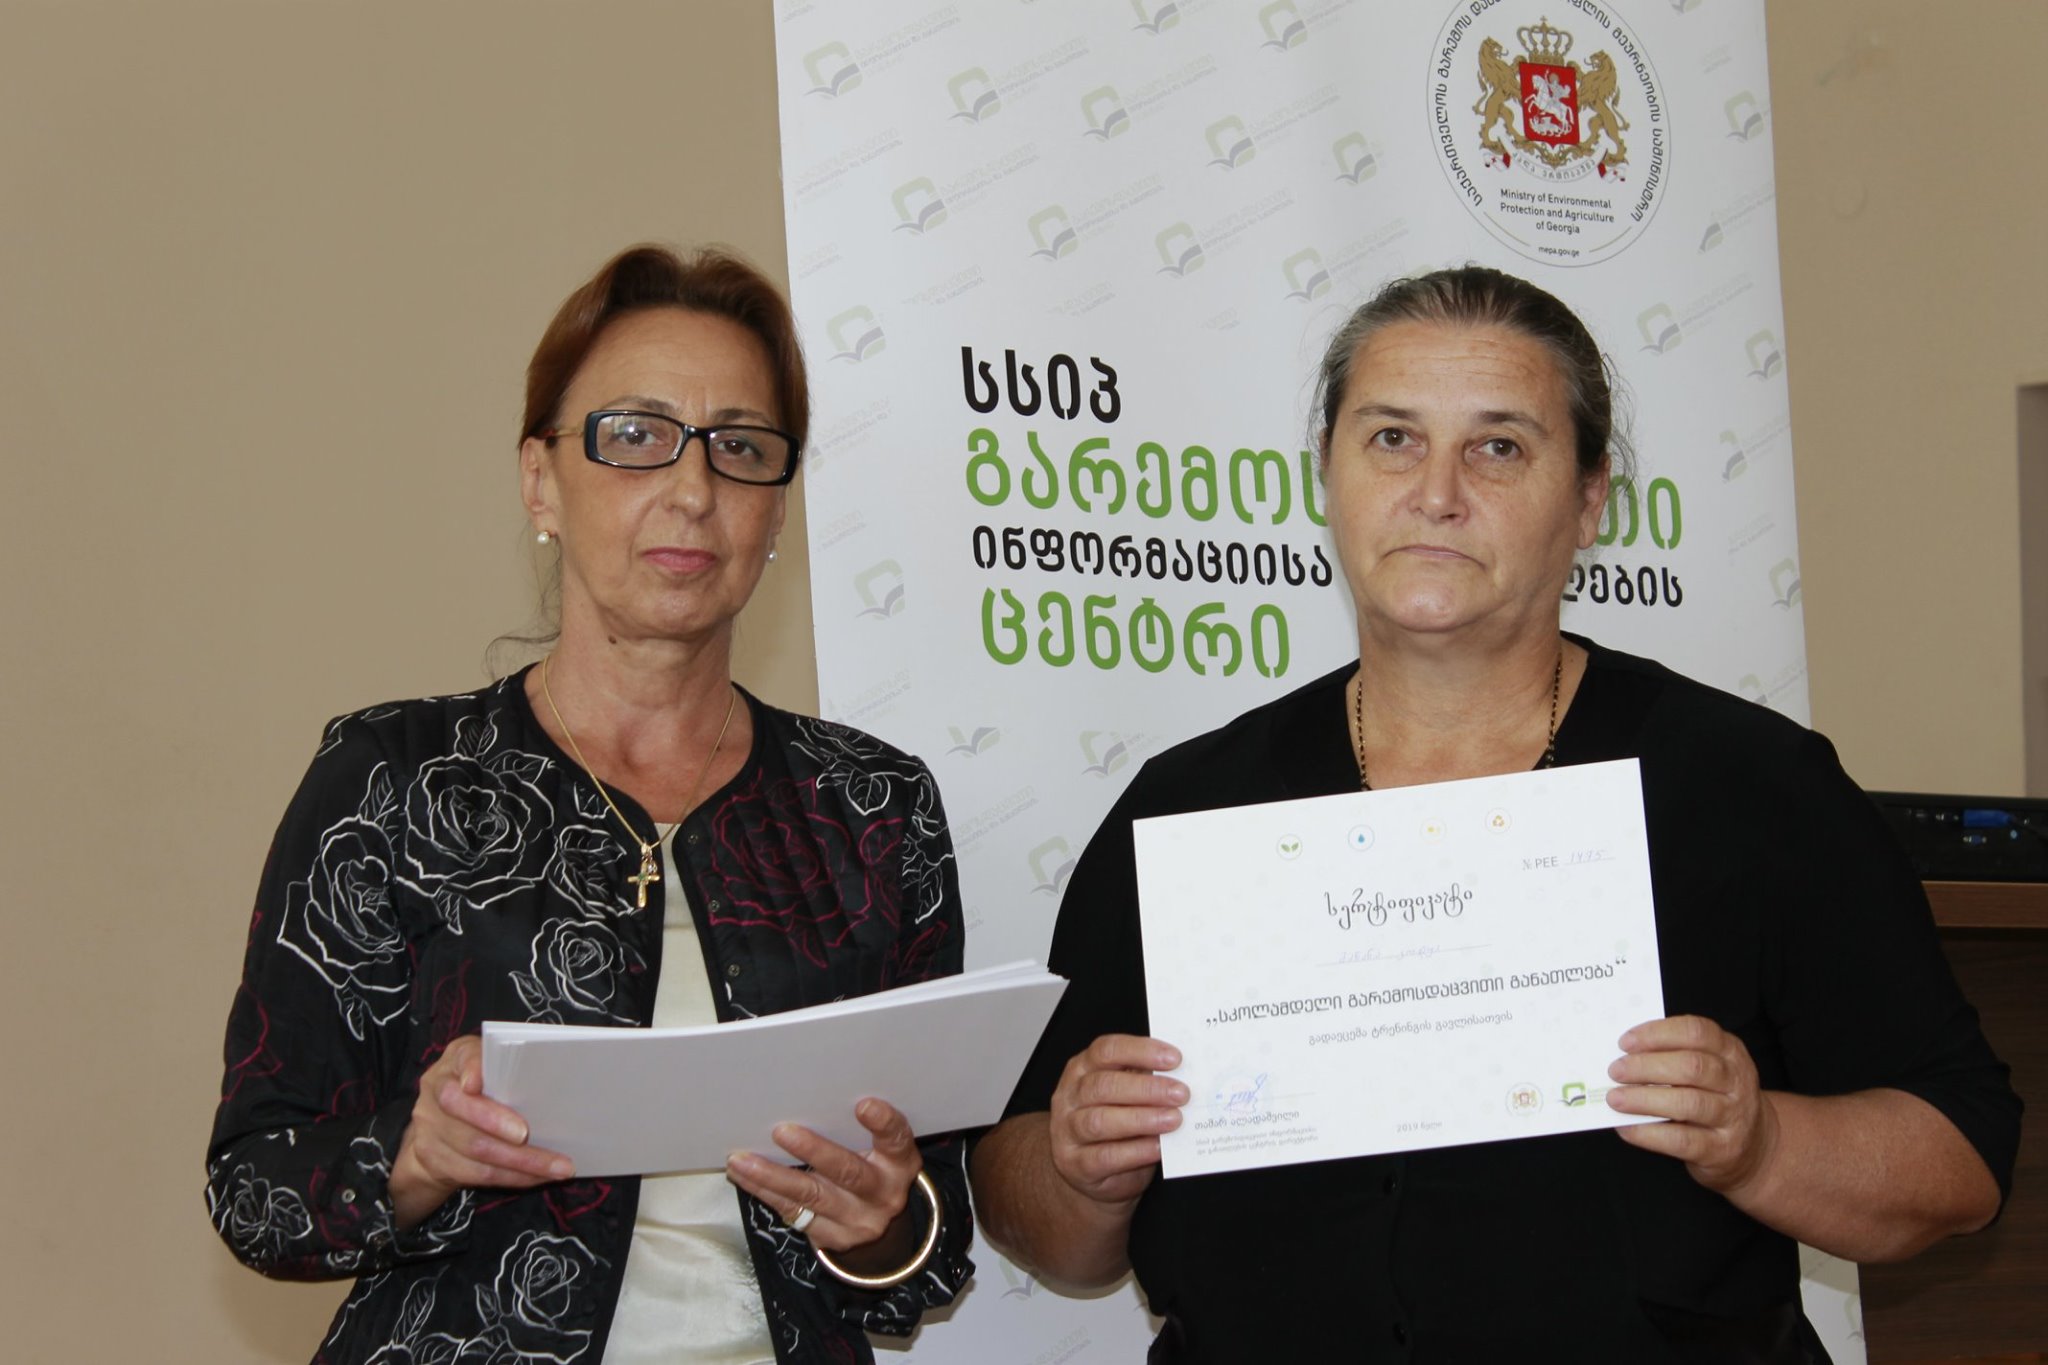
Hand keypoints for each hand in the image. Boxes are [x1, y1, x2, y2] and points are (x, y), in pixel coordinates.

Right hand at [390, 1035, 573, 1227]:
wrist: (435, 1132)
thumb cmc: (481, 1092)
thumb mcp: (491, 1070)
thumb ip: (510, 1072)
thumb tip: (548, 1084)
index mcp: (455, 1060)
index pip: (462, 1058)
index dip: (471, 1069)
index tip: (477, 1083)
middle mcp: (436, 1090)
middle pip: (460, 1107)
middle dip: (496, 1123)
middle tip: (528, 1134)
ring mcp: (429, 1126)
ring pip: (474, 1147)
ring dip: (520, 1161)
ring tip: (556, 1166)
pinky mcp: (434, 1158)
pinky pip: (477, 1173)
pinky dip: (512, 1176)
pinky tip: (537, 1177)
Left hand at [725, 1098, 922, 1253]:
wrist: (884, 1233)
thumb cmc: (873, 1171)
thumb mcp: (880, 1151)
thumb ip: (856, 1130)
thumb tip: (808, 1094)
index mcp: (899, 1164)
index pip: (896, 1140)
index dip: (883, 1123)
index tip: (863, 1104)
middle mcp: (882, 1194)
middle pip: (848, 1172)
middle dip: (814, 1151)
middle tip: (782, 1131)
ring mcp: (857, 1220)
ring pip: (811, 1196)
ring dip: (771, 1175)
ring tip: (741, 1159)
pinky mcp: (831, 1237)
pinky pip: (792, 1212)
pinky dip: (764, 1191)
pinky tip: (743, 1175)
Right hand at [1047, 1034, 1185, 1209]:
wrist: (1087, 1169)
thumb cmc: (1113, 1123)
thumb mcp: (1124, 1095)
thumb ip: (1144, 1081)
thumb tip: (1183, 1075)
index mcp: (1082, 1068)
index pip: (1106, 1050)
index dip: (1141, 1051)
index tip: (1175, 1059)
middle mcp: (1070, 1096)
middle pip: (1103, 1085)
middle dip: (1146, 1088)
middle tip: (1180, 1093)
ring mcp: (1068, 1131)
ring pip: (1100, 1121)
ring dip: (1142, 1119)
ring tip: (1174, 1119)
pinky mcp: (1076, 1164)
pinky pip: (1106, 1156)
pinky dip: (1136, 1151)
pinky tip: (1159, 1147)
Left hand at [1606, 1014, 1778, 1195]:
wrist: (1753, 1147)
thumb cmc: (1716, 1098)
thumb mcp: (1709, 1069)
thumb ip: (1674, 1056)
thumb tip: (1623, 1055)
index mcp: (1730, 1052)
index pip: (1697, 1032)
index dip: (1658, 1034)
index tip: (1625, 1042)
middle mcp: (1737, 1081)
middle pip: (1691, 1067)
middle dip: (1646, 1066)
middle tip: (1615, 1070)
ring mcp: (1733, 1117)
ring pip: (1687, 1103)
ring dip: (1644, 1099)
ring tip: (1616, 1098)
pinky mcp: (1722, 1149)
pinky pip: (1681, 1139)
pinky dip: (1648, 1133)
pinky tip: (1626, 1128)